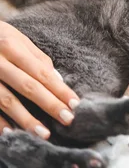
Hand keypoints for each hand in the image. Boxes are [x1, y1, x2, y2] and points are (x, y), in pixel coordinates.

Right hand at [0, 21, 79, 138]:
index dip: (59, 89)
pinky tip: (12, 134)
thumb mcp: (17, 39)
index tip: (75, 104)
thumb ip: (38, 59)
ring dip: (26, 119)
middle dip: (50, 104)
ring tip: (44, 134)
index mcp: (12, 47)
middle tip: (68, 119)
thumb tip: (59, 81)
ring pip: (6, 101)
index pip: (42, 72)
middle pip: (28, 86)